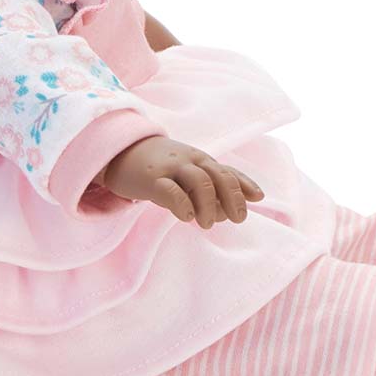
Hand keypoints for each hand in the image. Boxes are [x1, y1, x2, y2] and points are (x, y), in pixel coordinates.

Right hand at [97, 136, 264, 227]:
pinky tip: (185, 218)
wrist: (121, 150)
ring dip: (209, 205)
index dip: (243, 188)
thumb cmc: (161, 166)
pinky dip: (183, 205)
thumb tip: (254, 199)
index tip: (254, 203)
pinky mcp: (150, 179)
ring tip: (207, 224)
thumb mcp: (191, 169)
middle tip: (236, 220)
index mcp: (200, 160)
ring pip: (199, 181)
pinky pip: (170, 191)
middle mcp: (189, 161)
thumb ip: (218, 181)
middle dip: (232, 198)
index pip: (228, 172)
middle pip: (219, 176)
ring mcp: (170, 168)